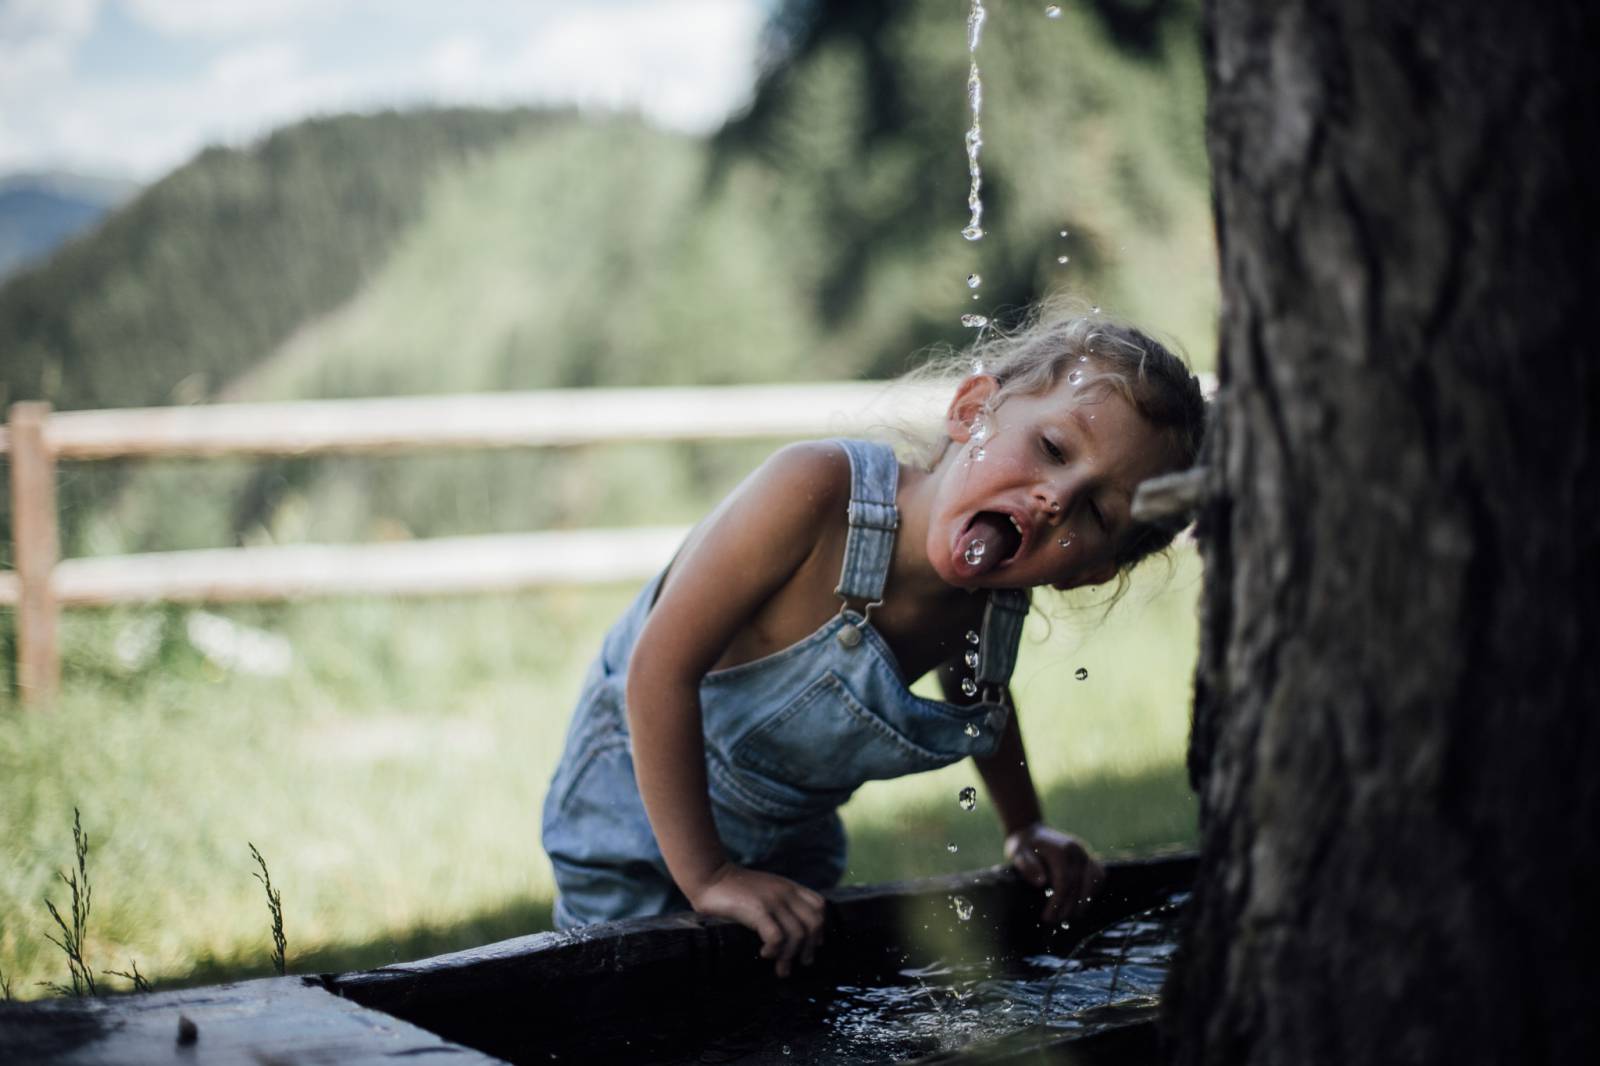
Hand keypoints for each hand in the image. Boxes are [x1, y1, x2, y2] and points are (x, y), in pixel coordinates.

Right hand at [689, 863, 825, 977]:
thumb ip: (780, 902)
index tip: (812, 945)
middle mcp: (785, 893)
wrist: (711, 876)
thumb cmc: (735, 888)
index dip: (820, 928)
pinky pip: (777, 937)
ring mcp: (773, 901)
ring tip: (781, 969)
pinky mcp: (758, 910)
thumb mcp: (766, 890)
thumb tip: (792, 932)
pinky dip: (774, 950)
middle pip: (814, 923)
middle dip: (810, 948)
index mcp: (789, 887)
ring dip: (790, 956)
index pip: (819, 906)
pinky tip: (764, 954)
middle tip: (801, 963)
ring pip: (797, 934)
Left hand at [1004, 823, 1105, 925]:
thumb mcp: (1017, 853)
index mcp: (1061, 850)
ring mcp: (1085, 852)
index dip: (1057, 902)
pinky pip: (1099, 875)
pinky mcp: (1088, 856)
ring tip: (1070, 916)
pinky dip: (1093, 890)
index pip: (1064, 882)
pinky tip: (1080, 902)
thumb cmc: (1023, 845)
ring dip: (1084, 901)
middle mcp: (1077, 850)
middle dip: (1069, 907)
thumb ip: (1027, 867)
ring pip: (1094, 881)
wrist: (1032, 830)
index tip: (1047, 917)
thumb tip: (1041, 882)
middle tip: (1056, 921)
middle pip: (1080, 885)